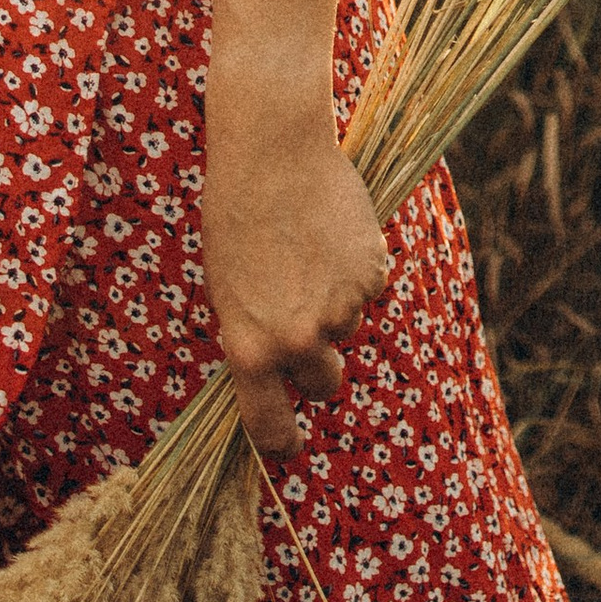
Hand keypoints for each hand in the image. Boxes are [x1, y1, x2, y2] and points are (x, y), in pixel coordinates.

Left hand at [202, 73, 390, 461]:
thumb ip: (256, 336)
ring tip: (309, 248)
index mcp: (249, 349)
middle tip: (307, 320)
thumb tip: (280, 370)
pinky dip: (357, 267)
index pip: (268, 426)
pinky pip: (368, 287)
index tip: (288, 446)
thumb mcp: (229, 291)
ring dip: (335, 300)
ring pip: (347, 325)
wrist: (273, 155)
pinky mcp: (371, 276)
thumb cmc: (237, 217)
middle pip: (324, 383)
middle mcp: (297, 340)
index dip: (281, 443)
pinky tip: (334, 231)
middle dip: (319, 363)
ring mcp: (339, 309)